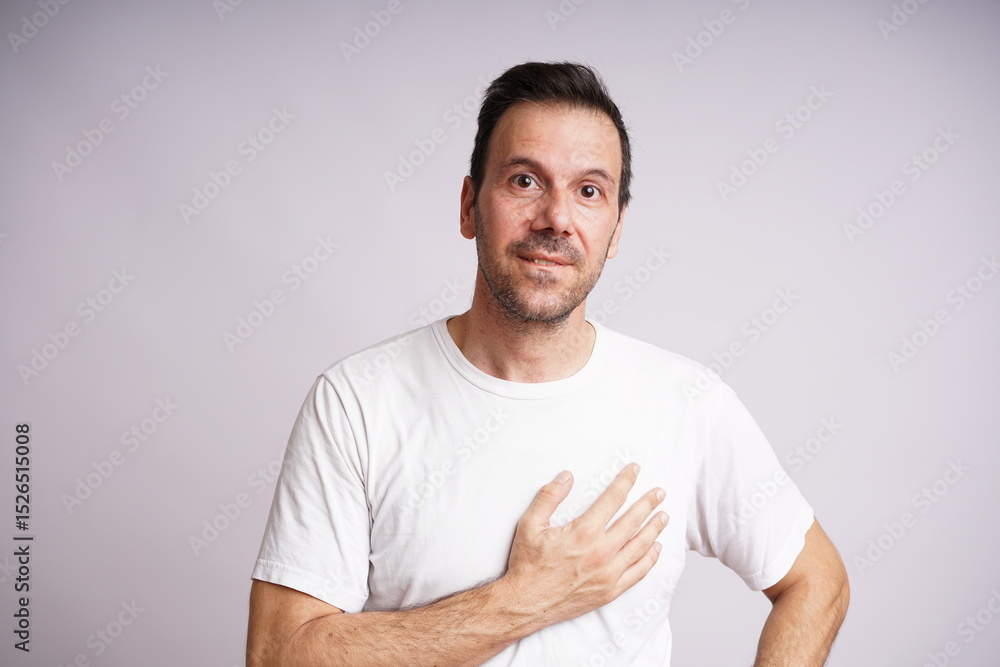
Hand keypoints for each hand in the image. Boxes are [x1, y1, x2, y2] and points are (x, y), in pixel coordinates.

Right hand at [500, 463, 667, 624]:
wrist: (525, 603)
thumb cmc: (527, 564)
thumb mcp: (529, 524)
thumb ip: (549, 497)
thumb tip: (567, 476)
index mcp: (583, 532)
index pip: (613, 499)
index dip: (626, 481)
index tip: (635, 470)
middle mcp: (601, 552)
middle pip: (633, 520)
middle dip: (648, 503)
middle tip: (659, 493)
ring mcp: (608, 573)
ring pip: (640, 546)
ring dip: (654, 528)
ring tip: (664, 516)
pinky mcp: (610, 591)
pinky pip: (638, 572)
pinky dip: (650, 559)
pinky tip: (656, 548)